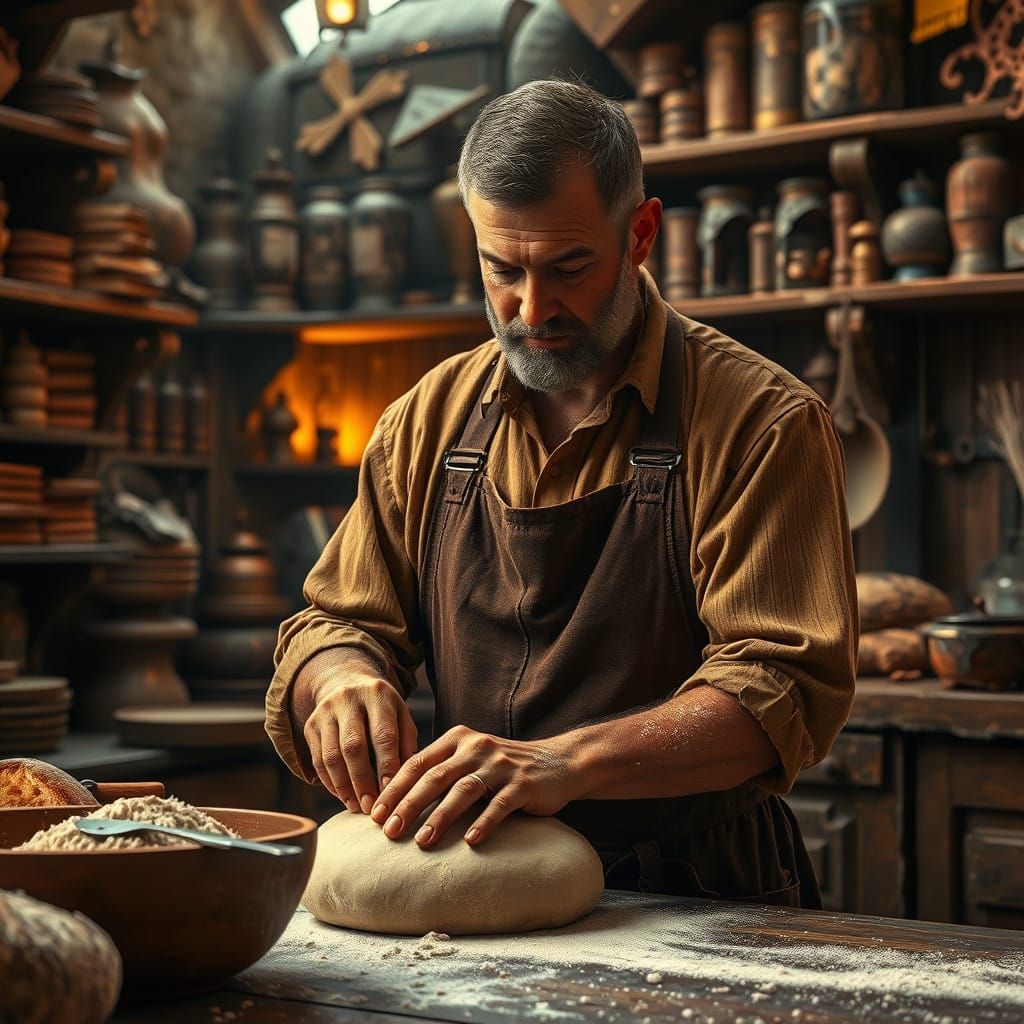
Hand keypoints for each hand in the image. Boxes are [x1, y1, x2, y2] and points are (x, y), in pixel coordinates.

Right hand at [303, 675, 417, 814]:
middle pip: (353, 746)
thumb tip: (404, 782)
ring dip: (344, 787)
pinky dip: (330, 782)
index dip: (386, 765)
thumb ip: (406, 745)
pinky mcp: (310, 725)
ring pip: (331, 755)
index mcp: (378, 694)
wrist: (347, 683)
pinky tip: (343, 796)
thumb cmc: (383, 709)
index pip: (383, 734)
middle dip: (362, 781)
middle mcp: (348, 698)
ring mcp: (325, 711)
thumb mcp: (401, 716)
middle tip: (370, 807)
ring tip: (356, 806)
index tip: (390, 792)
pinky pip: (318, 760)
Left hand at [368, 725, 580, 847]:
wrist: (558, 762)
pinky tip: (471, 842)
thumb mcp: (470, 759)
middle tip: (388, 831)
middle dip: (409, 804)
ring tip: (422, 842)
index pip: (418, 762)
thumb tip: (395, 800)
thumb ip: (441, 770)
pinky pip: (500, 805)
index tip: (374, 814)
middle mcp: (477, 747)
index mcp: (458, 739)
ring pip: (464, 790)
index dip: (395, 788)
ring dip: (440, 817)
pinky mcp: (524, 784)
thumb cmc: (504, 767)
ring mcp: (501, 765)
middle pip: (435, 776)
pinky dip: (484, 823)